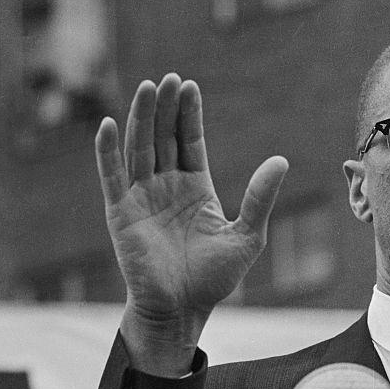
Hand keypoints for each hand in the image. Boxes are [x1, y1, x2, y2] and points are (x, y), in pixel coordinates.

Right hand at [96, 73, 287, 374]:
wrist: (182, 310)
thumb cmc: (214, 279)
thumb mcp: (247, 235)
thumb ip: (259, 197)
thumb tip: (281, 160)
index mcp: (194, 188)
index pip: (189, 141)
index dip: (188, 115)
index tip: (189, 85)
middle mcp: (166, 187)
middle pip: (163, 137)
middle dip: (165, 108)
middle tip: (168, 78)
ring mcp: (141, 198)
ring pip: (139, 149)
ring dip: (140, 118)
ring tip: (147, 87)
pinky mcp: (121, 214)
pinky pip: (112, 176)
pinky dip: (108, 151)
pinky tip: (109, 124)